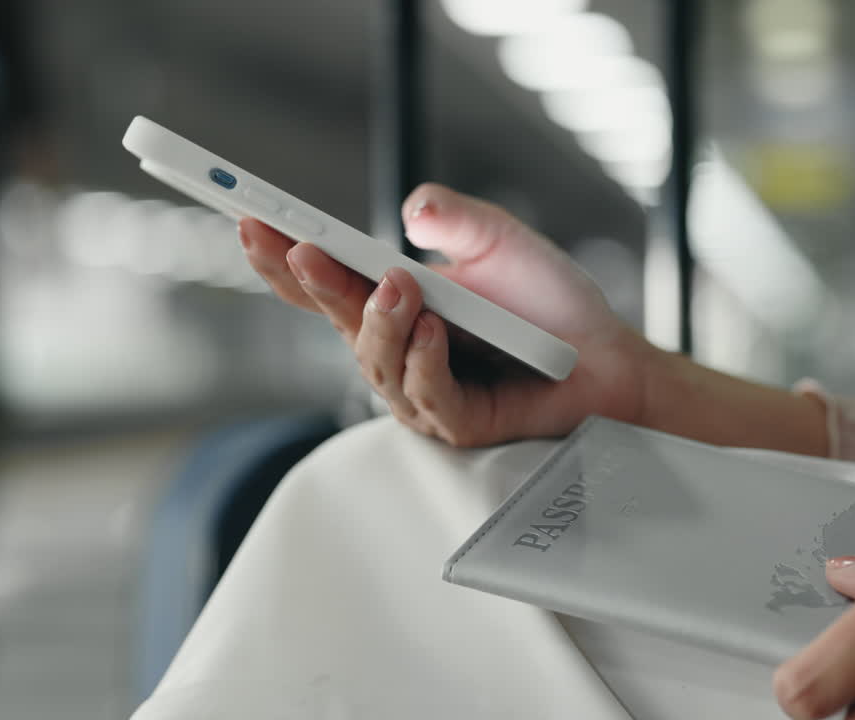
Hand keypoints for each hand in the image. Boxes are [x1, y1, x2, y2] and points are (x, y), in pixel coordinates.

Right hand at [239, 182, 658, 445]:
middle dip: (309, 282)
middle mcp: (396, 348)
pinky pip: (429, 395)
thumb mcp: (498, 241)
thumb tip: (412, 210)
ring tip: (396, 285)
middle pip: (336, 319)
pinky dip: (425, 360)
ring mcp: (421, 391)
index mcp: (392, 302)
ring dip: (379, 320)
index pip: (323, 282)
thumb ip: (456, 218)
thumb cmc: (548, 302)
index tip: (249, 220)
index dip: (282, 256)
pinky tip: (433, 329)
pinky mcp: (459, 423)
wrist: (605, 354)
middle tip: (296, 246)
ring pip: (376, 361)